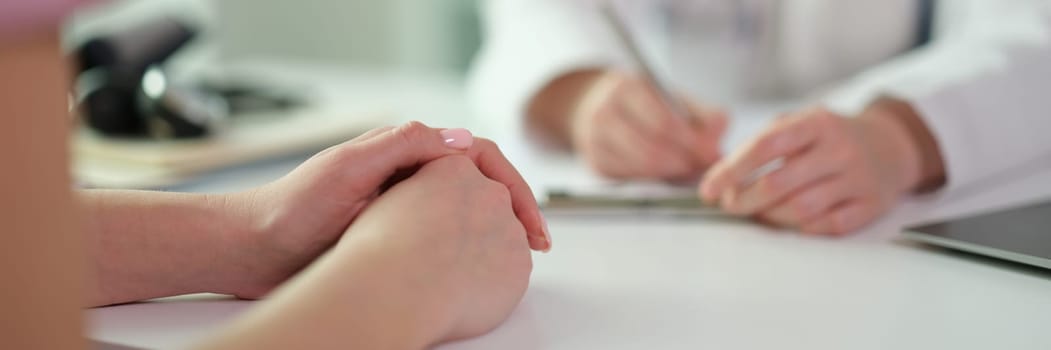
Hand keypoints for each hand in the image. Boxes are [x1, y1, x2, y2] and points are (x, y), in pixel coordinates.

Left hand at [200, 155, 534, 348]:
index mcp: (403, 151)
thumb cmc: (291, 205)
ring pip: (466, 213)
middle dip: (515, 210)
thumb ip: (401, 145)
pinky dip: (469, 252)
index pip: (477, 155)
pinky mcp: (392, 236)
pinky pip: (444, 240)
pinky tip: (478, 271)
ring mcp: (402, 206)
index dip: (511, 184)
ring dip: (497, 231)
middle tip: (537, 243)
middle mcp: (408, 175)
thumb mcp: (348, 167)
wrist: (254, 246)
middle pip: (480, 184)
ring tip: (519, 257)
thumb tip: (460, 139)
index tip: (529, 219)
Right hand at [568, 71, 727, 179]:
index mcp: (626, 88)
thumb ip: (703, 116)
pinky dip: (655, 179)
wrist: (595, 103)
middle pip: (651, 149)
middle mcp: (604, 113)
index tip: (712, 152)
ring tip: (689, 169)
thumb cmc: (644, 100)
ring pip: (642, 168)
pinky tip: (667, 172)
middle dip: (684, 162)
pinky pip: (632, 179)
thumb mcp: (672, 96)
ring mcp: (595, 141)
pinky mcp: (596, 165)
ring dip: (672, 173)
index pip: (664, 122)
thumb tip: (717, 151)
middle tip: (703, 167)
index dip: (692, 142)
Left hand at [700, 104, 930, 234]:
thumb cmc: (830, 137)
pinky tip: (791, 222)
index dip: (732, 170)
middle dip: (745, 199)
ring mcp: (858, 179)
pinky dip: (803, 228)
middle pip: (779, 183)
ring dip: (770, 216)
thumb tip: (722, 172)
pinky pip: (828, 226)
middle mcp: (839, 150)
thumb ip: (765, 140)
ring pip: (801, 209)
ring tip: (759, 212)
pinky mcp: (871, 206)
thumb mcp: (802, 121)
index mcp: (817, 123)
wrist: (892, 145)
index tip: (708, 189)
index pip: (765, 146)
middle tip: (730, 205)